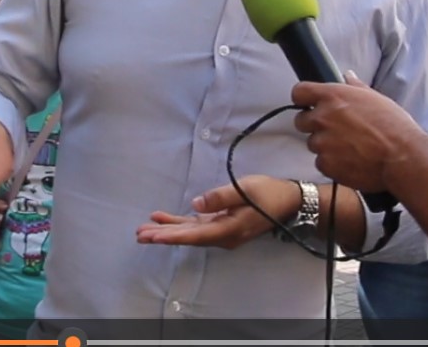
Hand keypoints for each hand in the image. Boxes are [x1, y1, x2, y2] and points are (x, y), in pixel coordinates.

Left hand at [135, 175, 301, 248]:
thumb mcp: (245, 190)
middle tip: (140, 235)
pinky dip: (179, 224)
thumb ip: (220, 197)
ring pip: (190, 233)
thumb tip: (196, 203)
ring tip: (144, 230)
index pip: (195, 235)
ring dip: (167, 231)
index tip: (153, 237)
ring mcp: (222, 232)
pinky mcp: (222, 224)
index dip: (172, 236)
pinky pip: (196, 227)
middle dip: (163, 236)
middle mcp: (223, 235)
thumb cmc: (267, 194)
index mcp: (229, 229)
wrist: (287, 201)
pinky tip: (163, 220)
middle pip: (188, 237)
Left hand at [292, 70, 421, 192]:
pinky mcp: (326, 164)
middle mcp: (323, 117)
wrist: (403, 157)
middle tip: (336, 131)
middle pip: (301, 120)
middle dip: (314, 125)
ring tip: (350, 148)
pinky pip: (321, 163)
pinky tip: (351, 161)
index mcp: (333, 96)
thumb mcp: (376, 98)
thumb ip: (355, 87)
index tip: (308, 104)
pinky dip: (332, 163)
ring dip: (326, 146)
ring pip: (313, 143)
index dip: (303, 99)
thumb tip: (347, 76)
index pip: (299, 92)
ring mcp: (322, 142)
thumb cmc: (394, 126)